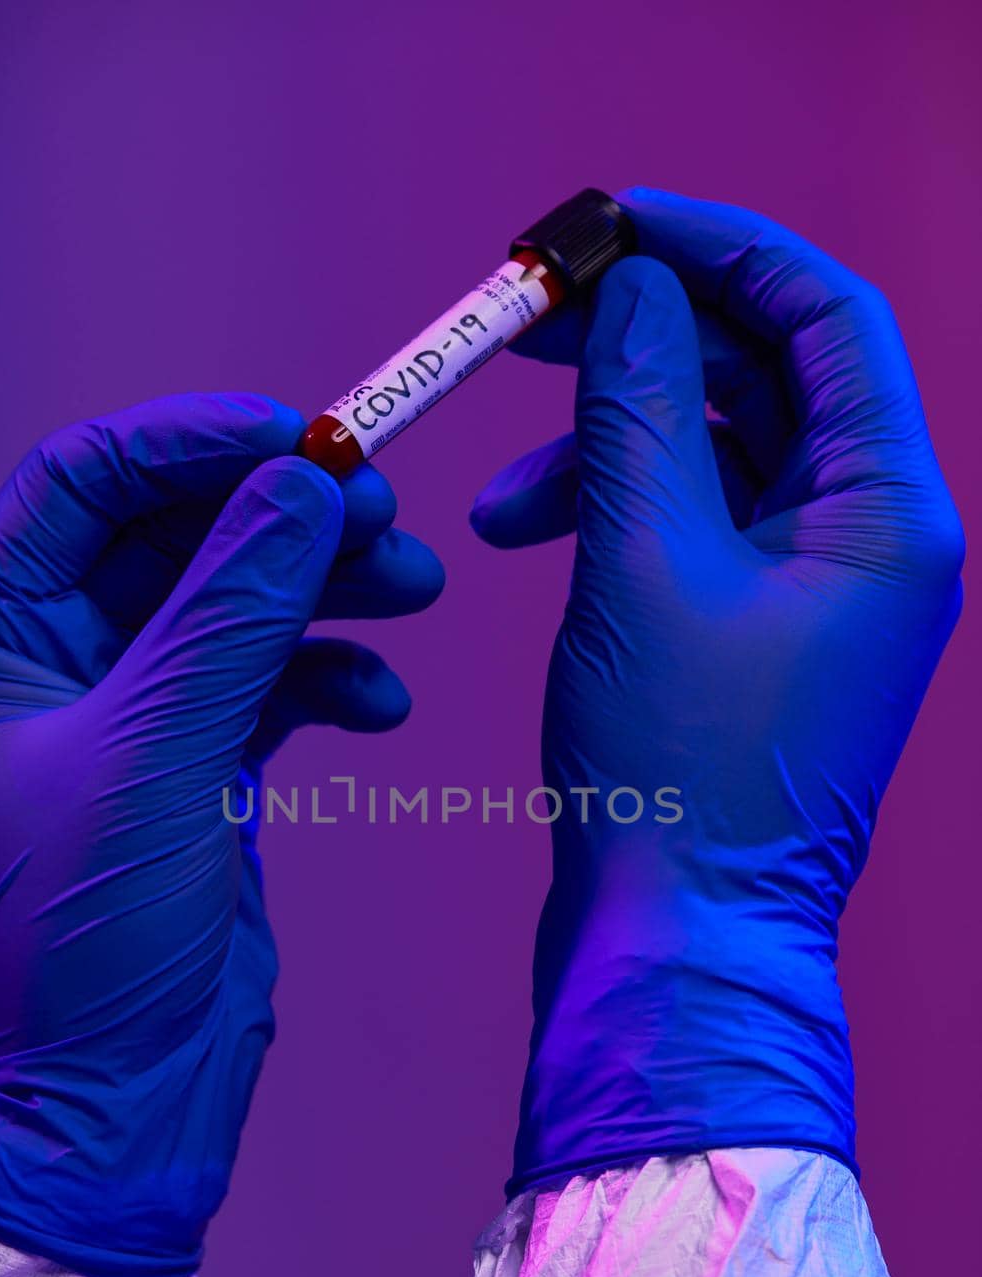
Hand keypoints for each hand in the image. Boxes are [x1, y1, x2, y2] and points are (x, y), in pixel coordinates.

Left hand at [0, 393, 442, 1276]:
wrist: (111, 1104)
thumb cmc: (83, 944)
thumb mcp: (154, 756)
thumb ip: (231, 610)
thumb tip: (304, 483)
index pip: (83, 481)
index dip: (190, 440)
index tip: (302, 433)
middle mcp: (57, 661)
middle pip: (180, 533)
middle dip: (286, 516)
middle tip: (385, 516)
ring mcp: (137, 713)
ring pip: (241, 601)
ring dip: (328, 589)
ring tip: (413, 591)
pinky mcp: (203, 766)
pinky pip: (277, 681)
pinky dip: (332, 677)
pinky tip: (379, 705)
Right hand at [471, 189, 963, 1188]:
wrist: (675, 944)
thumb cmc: (677, 775)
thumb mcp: (643, 564)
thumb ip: (638, 407)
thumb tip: (631, 289)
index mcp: (888, 514)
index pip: (823, 314)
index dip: (717, 246)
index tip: (607, 223)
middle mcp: (871, 541)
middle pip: (762, 377)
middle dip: (640, 344)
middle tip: (524, 325)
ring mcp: (813, 590)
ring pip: (711, 454)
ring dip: (600, 447)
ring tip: (496, 507)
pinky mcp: (753, 631)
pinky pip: (687, 526)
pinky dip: (608, 514)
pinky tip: (526, 539)